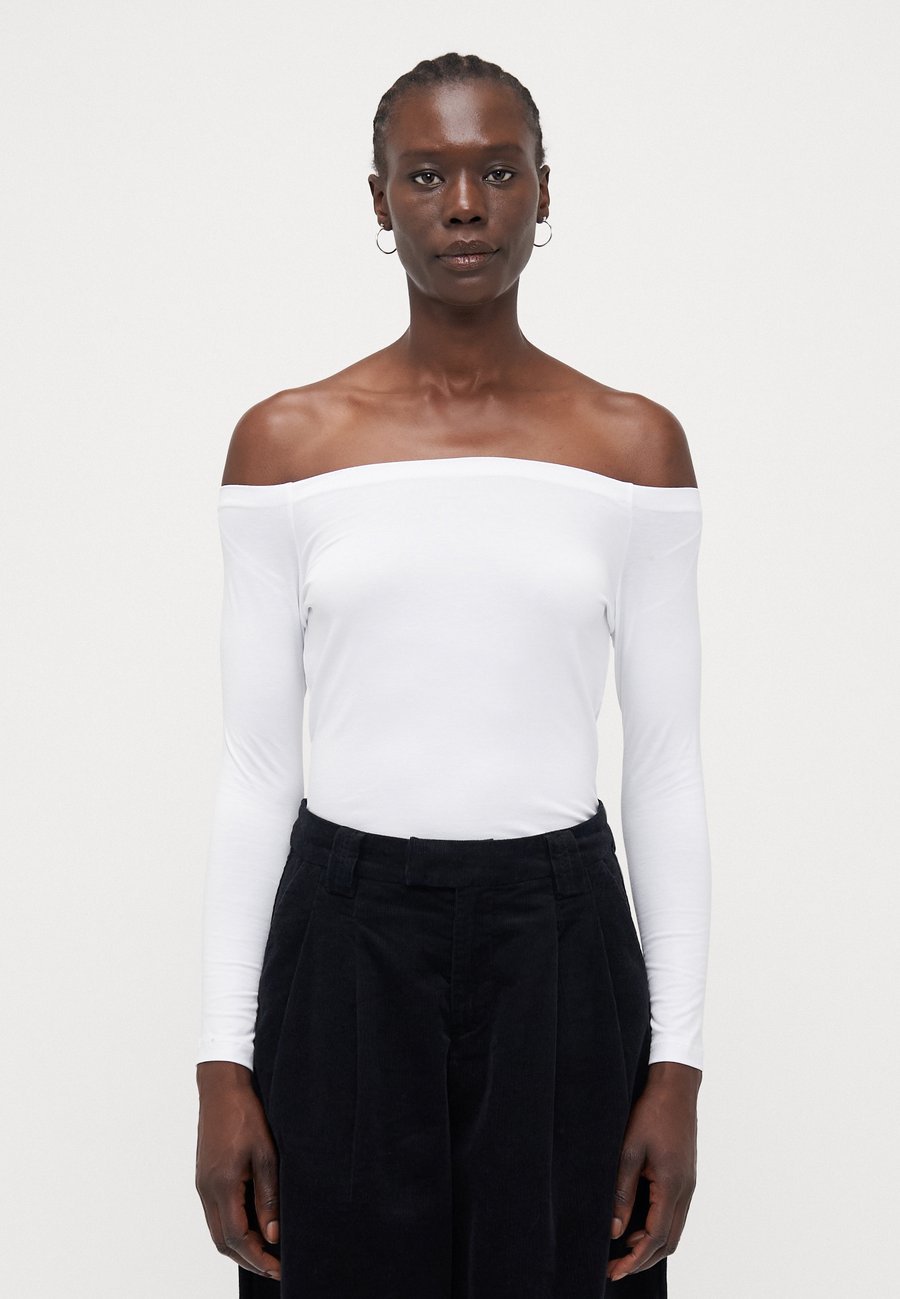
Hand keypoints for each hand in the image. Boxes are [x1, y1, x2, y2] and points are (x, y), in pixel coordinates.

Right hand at [195, 1062, 280, 1281]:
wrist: (222, 1087)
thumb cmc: (246, 1114)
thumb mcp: (266, 1153)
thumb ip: (268, 1196)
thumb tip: (273, 1234)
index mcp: (222, 1185)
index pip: (237, 1238)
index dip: (258, 1258)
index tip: (279, 1269)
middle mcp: (207, 1190)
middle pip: (223, 1242)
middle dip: (248, 1259)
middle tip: (274, 1267)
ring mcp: (203, 1185)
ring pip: (217, 1230)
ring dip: (239, 1246)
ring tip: (266, 1251)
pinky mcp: (204, 1177)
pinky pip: (215, 1214)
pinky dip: (232, 1228)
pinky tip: (252, 1224)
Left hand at [607, 1062, 699, 1282]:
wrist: (676, 1088)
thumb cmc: (651, 1113)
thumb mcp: (629, 1150)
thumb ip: (622, 1192)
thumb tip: (615, 1229)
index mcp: (672, 1186)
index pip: (656, 1238)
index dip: (635, 1259)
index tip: (615, 1271)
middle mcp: (685, 1191)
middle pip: (669, 1242)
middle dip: (643, 1259)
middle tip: (616, 1267)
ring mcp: (688, 1185)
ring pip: (674, 1230)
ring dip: (651, 1245)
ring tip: (623, 1249)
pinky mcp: (685, 1177)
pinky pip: (674, 1214)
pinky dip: (658, 1227)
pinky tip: (638, 1225)